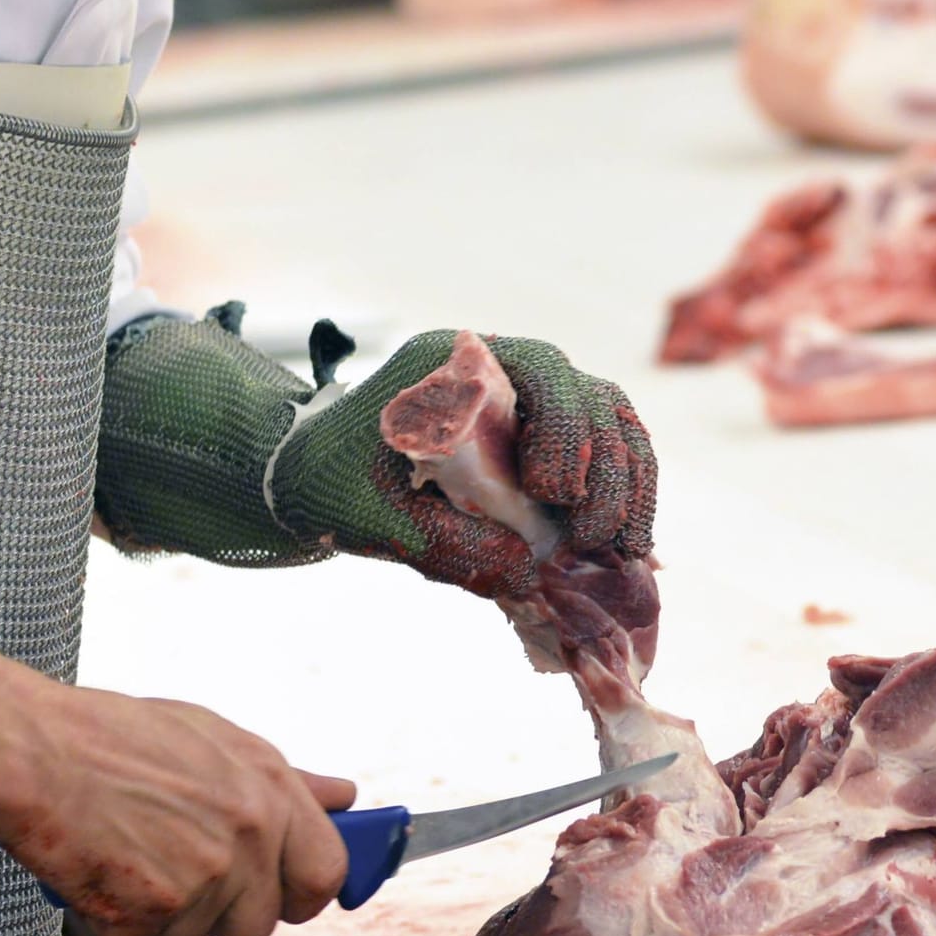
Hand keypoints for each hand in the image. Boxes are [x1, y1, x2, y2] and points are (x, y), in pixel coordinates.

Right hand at [0, 648, 355, 935]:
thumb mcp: (214, 737)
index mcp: (268, 787)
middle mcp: (246, 834)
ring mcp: (201, 877)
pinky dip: (126, 914)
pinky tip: (109, 863)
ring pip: (203, 932)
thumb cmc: (115, 737)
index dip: (304, 887)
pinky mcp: (152, 911)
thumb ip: (285, 778)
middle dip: (232, 907)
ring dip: (173, 909)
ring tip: (137, 849)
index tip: (287, 888)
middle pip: (265, 918)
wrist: (35, 750)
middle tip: (190, 870)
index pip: (326, 869)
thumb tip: (342, 795)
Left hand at [270, 332, 656, 598]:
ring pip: (610, 424)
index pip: (540, 366)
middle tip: (594, 537)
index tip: (550, 492)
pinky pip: (603, 457)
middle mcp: (502, 372)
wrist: (308, 480)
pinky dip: (623, 496)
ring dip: (627, 484)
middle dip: (604, 468)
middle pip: (589, 397)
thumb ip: (441, 542)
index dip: (563, 427)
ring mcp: (527, 408)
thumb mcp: (370, 516)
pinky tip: (626, 545)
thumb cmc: (329, 483)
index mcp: (454, 364)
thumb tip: (527, 571)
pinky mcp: (540, 447)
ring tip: (623, 549)